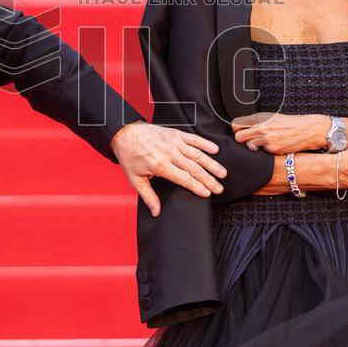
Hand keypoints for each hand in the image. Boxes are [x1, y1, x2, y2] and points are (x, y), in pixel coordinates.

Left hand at [111, 121, 227, 216]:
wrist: (125, 134)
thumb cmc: (130, 157)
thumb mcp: (135, 179)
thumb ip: (148, 196)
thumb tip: (156, 212)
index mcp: (160, 165)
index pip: (183, 178)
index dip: (197, 187)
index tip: (207, 193)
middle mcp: (169, 153)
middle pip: (194, 168)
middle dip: (209, 179)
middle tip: (220, 188)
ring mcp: (173, 142)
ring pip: (197, 154)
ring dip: (211, 164)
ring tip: (222, 173)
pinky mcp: (175, 134)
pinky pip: (193, 139)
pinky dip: (205, 144)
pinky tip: (215, 150)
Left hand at [232, 112, 325, 153]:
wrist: (306, 130)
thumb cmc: (290, 124)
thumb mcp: (272, 117)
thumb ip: (258, 122)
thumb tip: (244, 127)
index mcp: (259, 117)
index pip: (236, 124)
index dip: (236, 129)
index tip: (240, 131)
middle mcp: (261, 127)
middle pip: (238, 136)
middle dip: (241, 140)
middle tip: (248, 140)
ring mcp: (266, 138)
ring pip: (248, 146)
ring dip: (252, 146)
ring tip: (261, 144)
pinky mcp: (271, 148)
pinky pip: (261, 152)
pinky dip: (264, 151)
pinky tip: (272, 147)